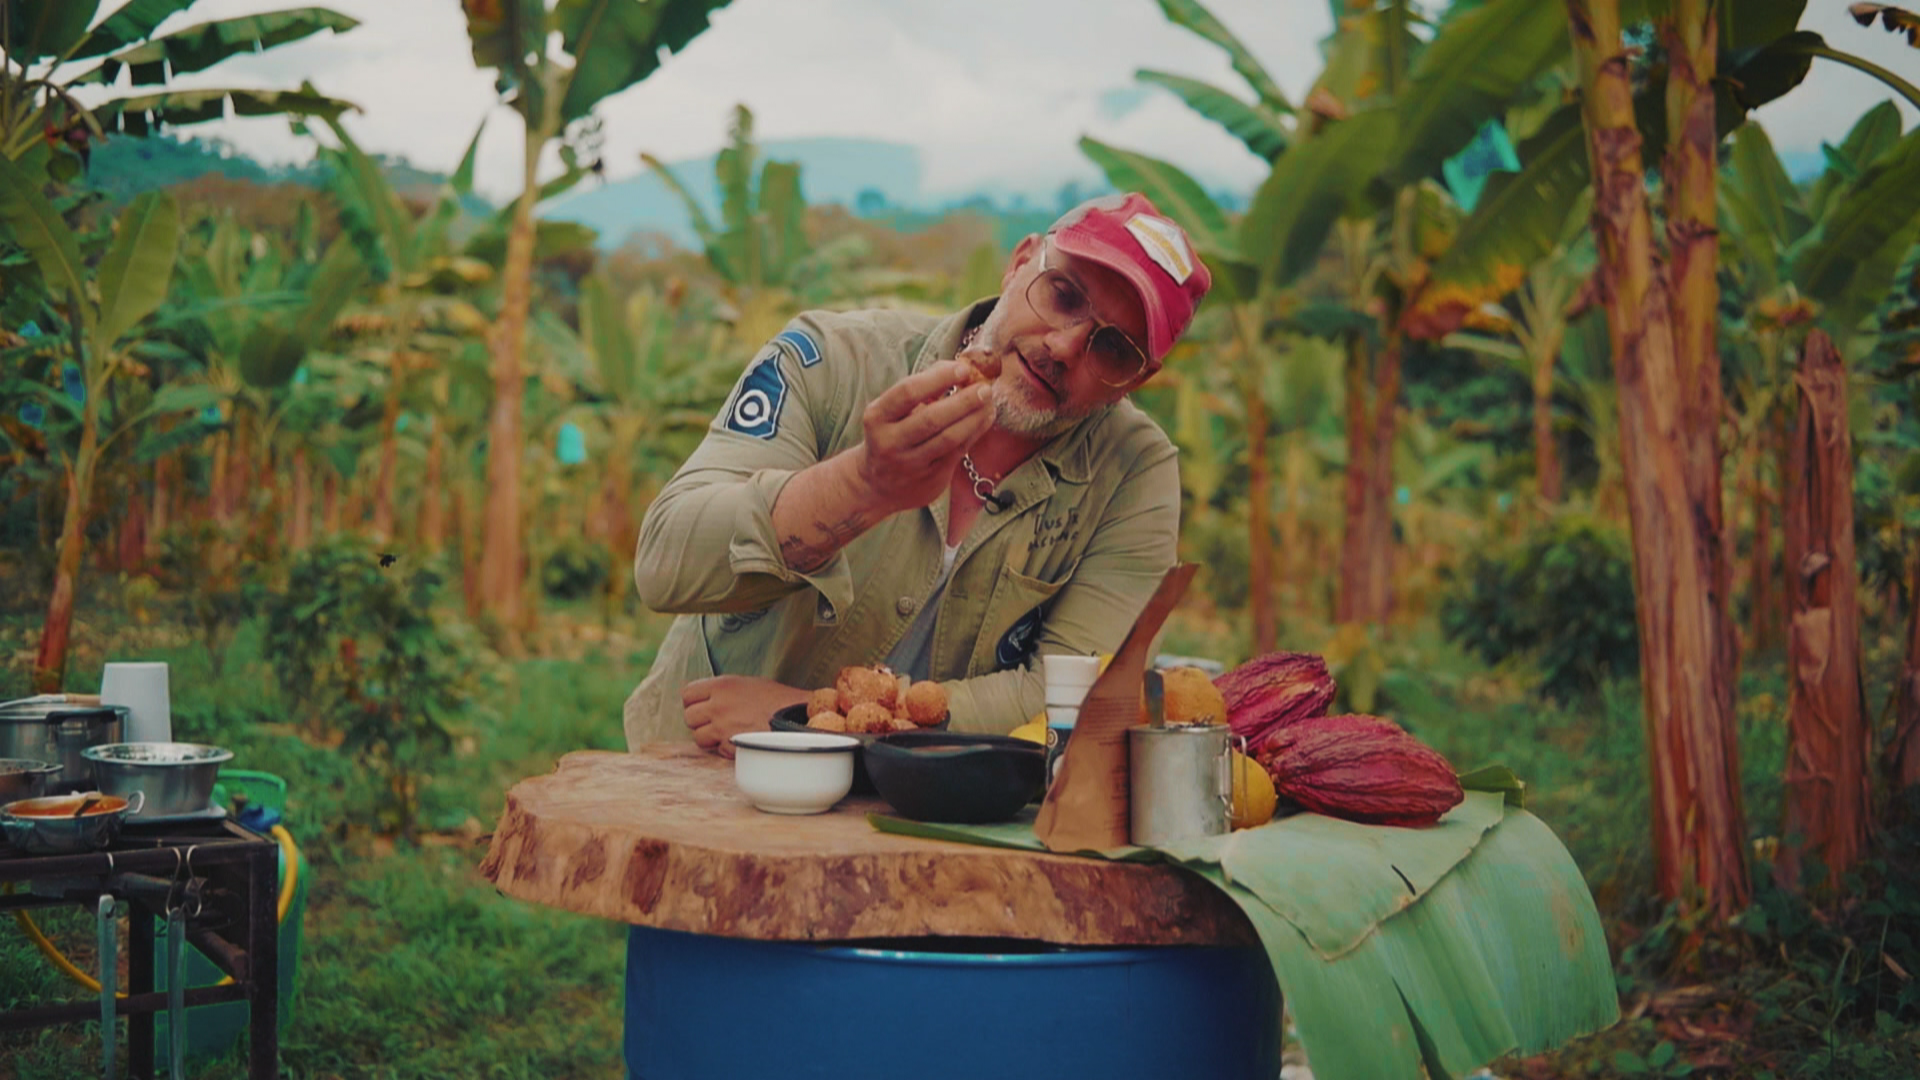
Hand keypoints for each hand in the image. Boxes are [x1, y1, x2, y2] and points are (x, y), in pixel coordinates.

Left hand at [682, 676, 809, 757]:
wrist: (798, 717)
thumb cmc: (778, 699)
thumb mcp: (748, 684)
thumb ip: (724, 691)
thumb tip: (706, 699)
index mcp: (722, 686)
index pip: (687, 694)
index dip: (693, 701)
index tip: (702, 705)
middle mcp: (718, 706)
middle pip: (689, 717)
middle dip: (700, 721)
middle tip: (715, 721)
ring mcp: (723, 728)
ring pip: (698, 737)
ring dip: (710, 737)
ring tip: (726, 732)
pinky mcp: (732, 747)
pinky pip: (718, 750)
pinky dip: (726, 749)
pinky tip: (740, 741)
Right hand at [848, 360, 994, 514]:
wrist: (880, 484)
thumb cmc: (894, 433)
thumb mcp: (895, 410)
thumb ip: (923, 387)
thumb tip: (961, 367)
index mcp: (877, 416)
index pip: (908, 392)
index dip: (938, 377)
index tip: (963, 368)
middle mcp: (889, 442)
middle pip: (931, 418)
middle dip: (963, 401)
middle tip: (984, 388)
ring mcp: (909, 463)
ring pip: (948, 438)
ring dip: (974, 417)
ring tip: (989, 402)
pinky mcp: (930, 478)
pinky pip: (957, 451)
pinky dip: (975, 432)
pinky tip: (985, 418)